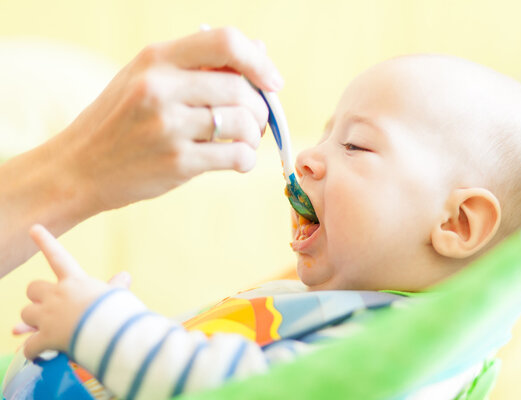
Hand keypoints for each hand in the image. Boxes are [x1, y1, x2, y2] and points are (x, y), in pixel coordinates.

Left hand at [18, 225, 115, 359]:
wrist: (112, 334)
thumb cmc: (120, 312)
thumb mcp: (119, 296)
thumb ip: (116, 287)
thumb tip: (125, 276)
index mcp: (76, 281)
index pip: (58, 256)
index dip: (45, 241)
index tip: (33, 228)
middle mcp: (58, 294)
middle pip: (33, 288)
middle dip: (37, 297)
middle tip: (47, 307)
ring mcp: (48, 316)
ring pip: (25, 314)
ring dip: (31, 323)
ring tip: (45, 331)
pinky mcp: (45, 339)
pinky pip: (29, 347)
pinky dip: (34, 352)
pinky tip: (41, 356)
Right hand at [56, 26, 281, 212]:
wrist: (78, 168)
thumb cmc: (119, 120)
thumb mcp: (147, 79)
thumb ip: (199, 65)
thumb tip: (259, 52)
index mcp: (156, 58)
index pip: (225, 41)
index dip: (259, 60)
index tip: (273, 82)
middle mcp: (160, 87)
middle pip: (241, 88)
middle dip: (260, 108)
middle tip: (254, 122)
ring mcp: (167, 126)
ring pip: (243, 122)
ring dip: (254, 136)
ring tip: (243, 142)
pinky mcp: (177, 163)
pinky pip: (236, 156)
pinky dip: (246, 160)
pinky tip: (237, 161)